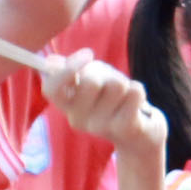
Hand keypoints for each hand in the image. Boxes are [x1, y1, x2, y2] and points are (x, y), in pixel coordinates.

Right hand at [42, 52, 165, 157]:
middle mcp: (78, 120)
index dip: (67, 69)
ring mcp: (102, 127)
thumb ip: (70, 70)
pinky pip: (135, 92)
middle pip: (90, 81)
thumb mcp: (88, 82)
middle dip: (105, 73)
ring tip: (124, 96)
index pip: (52, 88)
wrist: (138, 135)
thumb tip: (52, 61)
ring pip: (116, 84)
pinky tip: (136, 104)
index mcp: (66, 106)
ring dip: (124, 83)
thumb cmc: (110, 100)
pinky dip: (138, 90)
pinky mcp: (126, 128)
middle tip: (111, 84)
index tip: (88, 54)